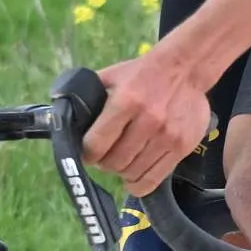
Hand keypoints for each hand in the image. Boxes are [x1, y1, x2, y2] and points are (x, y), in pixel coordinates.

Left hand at [81, 52, 213, 195]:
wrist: (186, 67)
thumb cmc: (143, 73)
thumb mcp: (112, 76)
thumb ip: (89, 96)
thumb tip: (64, 117)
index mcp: (126, 101)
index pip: (96, 145)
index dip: (87, 154)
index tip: (87, 152)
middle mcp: (148, 121)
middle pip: (114, 163)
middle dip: (104, 163)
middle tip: (105, 156)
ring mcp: (167, 136)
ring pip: (132, 173)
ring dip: (121, 172)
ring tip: (122, 161)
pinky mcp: (182, 147)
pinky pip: (153, 179)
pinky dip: (139, 183)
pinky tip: (134, 175)